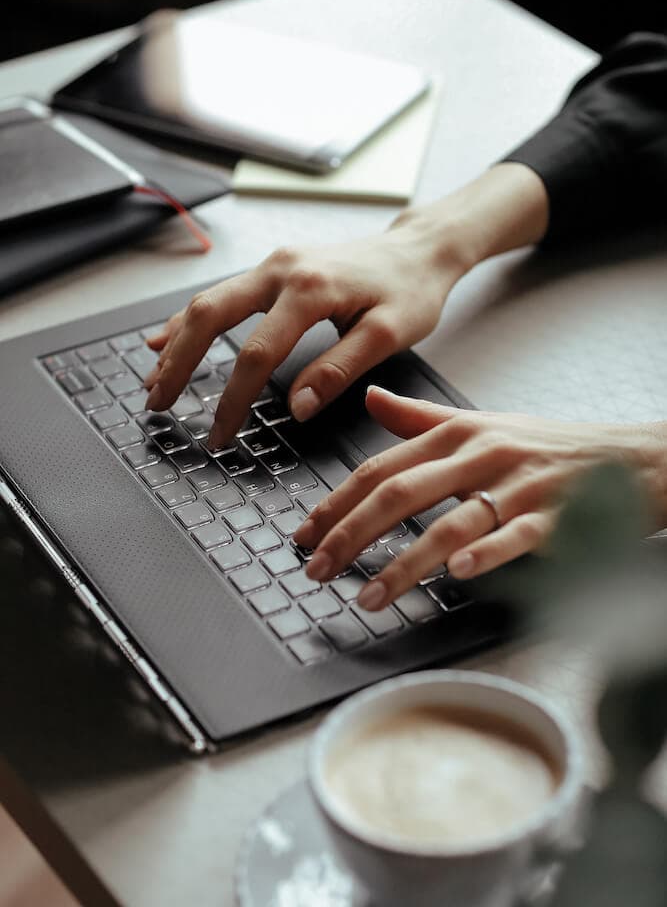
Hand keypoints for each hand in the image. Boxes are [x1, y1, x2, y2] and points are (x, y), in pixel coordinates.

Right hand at [143, 223, 463, 446]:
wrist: (419, 250)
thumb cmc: (411, 291)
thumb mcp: (388, 335)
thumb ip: (338, 370)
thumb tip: (296, 407)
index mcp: (310, 289)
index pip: (256, 353)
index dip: (233, 399)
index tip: (220, 434)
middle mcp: (282, 269)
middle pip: (210, 316)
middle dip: (179, 363)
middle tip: (157, 402)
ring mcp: (274, 265)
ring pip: (208, 302)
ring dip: (177, 342)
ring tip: (154, 380)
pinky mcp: (274, 270)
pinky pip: (221, 294)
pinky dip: (190, 320)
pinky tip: (165, 339)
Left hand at [295, 386, 666, 608]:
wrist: (636, 458)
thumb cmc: (553, 446)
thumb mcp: (486, 423)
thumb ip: (422, 419)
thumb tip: (371, 399)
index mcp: (459, 432)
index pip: (381, 466)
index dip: (337, 501)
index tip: (304, 533)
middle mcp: (482, 454)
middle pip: (402, 492)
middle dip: (351, 533)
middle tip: (316, 568)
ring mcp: (520, 485)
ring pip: (449, 523)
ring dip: (403, 563)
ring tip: (369, 596)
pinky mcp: (557, 515)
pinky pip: (515, 536)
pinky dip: (485, 554)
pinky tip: (456, 575)